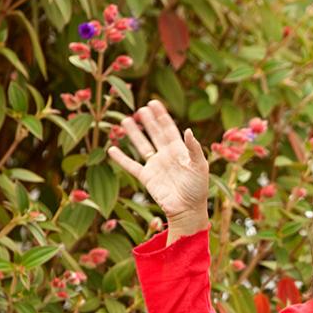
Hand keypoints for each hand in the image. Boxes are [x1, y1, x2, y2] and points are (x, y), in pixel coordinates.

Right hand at [107, 100, 209, 221]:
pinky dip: (121, 158)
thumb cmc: (198, 189)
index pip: (169, 129)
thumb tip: (188, 130)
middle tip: (140, 108)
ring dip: (134, 134)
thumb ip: (194, 149)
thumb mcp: (200, 167)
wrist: (188, 209)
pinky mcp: (147, 178)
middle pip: (155, 134)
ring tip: (126, 120)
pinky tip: (111, 148)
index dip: (162, 116)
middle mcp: (166, 155)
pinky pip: (132, 165)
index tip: (154, 103)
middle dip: (148, 121)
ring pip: (142, 146)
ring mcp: (156, 166)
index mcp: (180, 151)